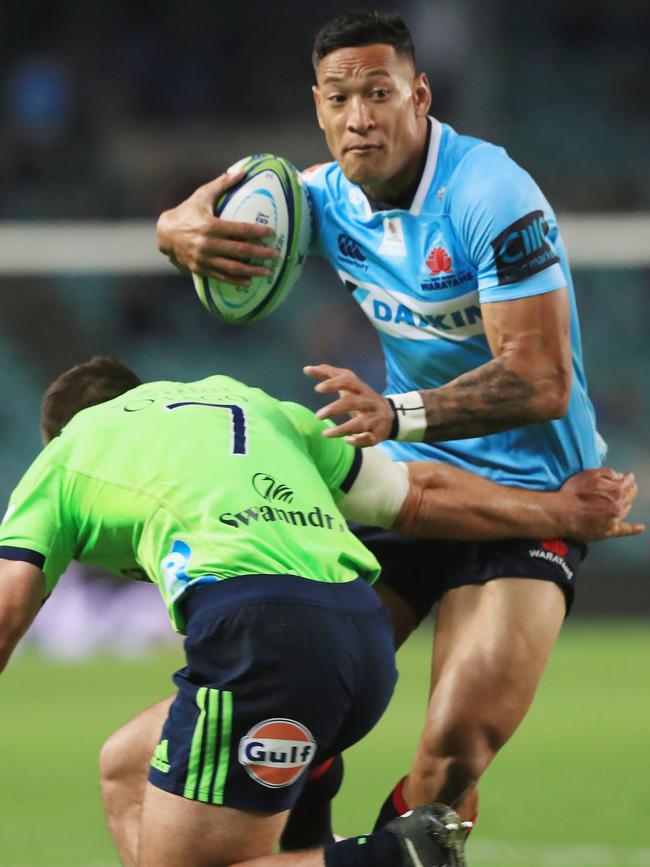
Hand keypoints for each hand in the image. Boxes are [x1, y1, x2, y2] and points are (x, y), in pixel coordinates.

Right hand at [156, 170, 278, 286]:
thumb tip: (242, 171)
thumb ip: (222, 184)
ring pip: (232, 267)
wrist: (165, 234)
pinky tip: (249, 281)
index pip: (239, 229)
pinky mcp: (200, 269)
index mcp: (210, 226)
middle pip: (240, 250)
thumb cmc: (187, 212)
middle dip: (260, 253)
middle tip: (275, 255)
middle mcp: (207, 244)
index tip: (271, 232)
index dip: (257, 231)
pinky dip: (236, 280)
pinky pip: (221, 276)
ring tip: (266, 272)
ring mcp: (203, 258)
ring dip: (251, 271)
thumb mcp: (202, 195)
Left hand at [304, 364, 393, 446]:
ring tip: (325, 434)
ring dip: (342, 429)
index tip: (317, 389)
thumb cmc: (361, 397)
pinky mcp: (377, 434)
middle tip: (318, 416)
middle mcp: (369, 402)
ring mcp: (374, 419)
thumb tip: (306, 369)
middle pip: (352, 403)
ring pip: (360, 424)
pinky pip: (369, 439)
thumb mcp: (349, 384)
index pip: (348, 382)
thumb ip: (329, 374)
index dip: (333, 384)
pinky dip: (358, 441)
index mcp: (361, 388)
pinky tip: (346, 441)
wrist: (390, 415)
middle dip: (334, 409)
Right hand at [558, 467, 644, 541]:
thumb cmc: (573, 493)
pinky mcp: (609, 531)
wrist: (562, 514)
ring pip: (627, 509)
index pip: (628, 482)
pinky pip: (625, 530)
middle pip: (630, 496)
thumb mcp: (589, 474)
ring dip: (626, 503)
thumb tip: (620, 476)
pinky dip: (634, 529)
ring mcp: (616, 519)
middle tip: (625, 487)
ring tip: (621, 500)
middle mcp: (620, 505)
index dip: (627, 478)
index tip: (626, 477)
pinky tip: (640, 528)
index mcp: (616, 490)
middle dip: (629, 490)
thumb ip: (607, 472)